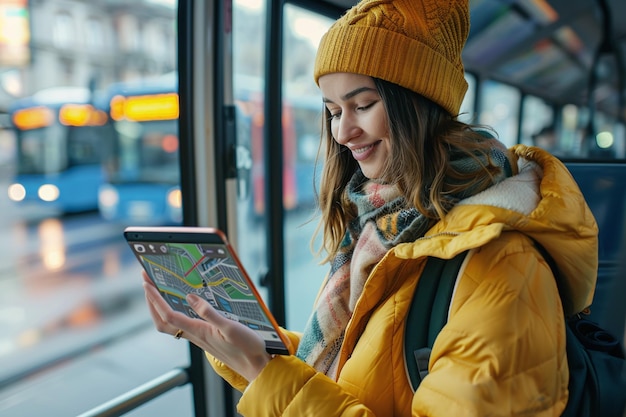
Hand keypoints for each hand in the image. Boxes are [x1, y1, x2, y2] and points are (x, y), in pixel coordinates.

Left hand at [142, 272, 271, 380]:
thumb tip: (189, 297)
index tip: (147, 284)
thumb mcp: (230, 326)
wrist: (255, 365)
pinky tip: (179, 304)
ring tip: (158, 290)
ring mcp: (198, 337)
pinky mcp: (204, 337)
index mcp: (198, 331)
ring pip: (169, 324)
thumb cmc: (246, 347)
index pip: (169, 315)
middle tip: (147, 282)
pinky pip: (181, 324)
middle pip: (162, 321)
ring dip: (159, 307)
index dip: (155, 299)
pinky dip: (172, 312)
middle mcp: (194, 335)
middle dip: (151, 302)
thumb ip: (209, 313)